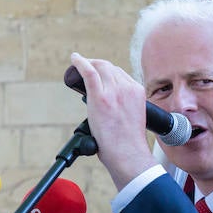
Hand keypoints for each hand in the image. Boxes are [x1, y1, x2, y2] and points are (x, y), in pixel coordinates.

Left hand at [68, 52, 158, 191]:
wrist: (127, 153)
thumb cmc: (128, 143)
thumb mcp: (134, 116)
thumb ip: (124, 105)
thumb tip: (108, 106)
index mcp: (137, 92)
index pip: (120, 73)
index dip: (107, 72)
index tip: (99, 75)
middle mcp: (127, 88)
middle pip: (109, 67)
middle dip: (97, 65)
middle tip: (86, 68)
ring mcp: (114, 92)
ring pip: (99, 67)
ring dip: (88, 64)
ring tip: (78, 65)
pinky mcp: (100, 97)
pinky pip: (89, 72)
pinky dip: (80, 62)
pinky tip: (74, 59)